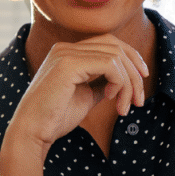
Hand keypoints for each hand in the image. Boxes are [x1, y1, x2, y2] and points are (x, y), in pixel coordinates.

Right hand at [8, 34, 149, 155]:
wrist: (32, 132)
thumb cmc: (55, 118)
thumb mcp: (86, 96)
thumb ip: (101, 84)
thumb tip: (123, 81)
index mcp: (68, 52)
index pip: (109, 43)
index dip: (131, 59)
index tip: (141, 81)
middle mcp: (66, 47)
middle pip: (116, 46)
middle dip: (134, 72)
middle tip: (139, 100)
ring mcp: (66, 53)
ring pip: (116, 56)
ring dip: (129, 84)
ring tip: (124, 107)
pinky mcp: (68, 64)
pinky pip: (110, 65)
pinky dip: (119, 83)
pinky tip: (110, 100)